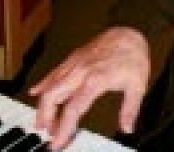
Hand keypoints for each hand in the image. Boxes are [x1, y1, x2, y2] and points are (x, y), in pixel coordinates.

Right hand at [29, 27, 150, 149]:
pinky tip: (35, 92)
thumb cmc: (133, 56)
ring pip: (50, 86)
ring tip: (42, 122)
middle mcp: (80, 72)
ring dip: (43, 106)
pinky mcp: (73, 59)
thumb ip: (130, 109)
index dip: (63, 128)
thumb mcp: (138, 85)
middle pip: (53, 97)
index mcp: (95, 80)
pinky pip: (53, 73)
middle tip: (48, 133)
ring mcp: (74, 64)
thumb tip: (127, 128)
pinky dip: (43, 84)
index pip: (72, 109)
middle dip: (46, 118)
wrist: (128, 32)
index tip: (58, 142)